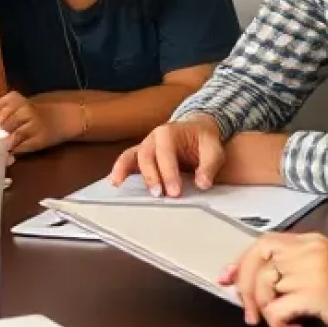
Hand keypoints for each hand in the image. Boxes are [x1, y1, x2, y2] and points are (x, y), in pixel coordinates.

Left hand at [0, 92, 76, 153]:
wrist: (57, 118)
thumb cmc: (27, 113)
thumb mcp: (12, 106)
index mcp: (13, 98)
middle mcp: (24, 108)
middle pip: (2, 122)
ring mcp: (33, 123)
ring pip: (11, 136)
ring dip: (0, 144)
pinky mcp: (39, 138)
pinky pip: (21, 146)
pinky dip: (12, 151)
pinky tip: (5, 155)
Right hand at [110, 115, 224, 195]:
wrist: (196, 130)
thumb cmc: (203, 140)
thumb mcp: (213, 149)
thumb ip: (209, 166)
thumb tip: (202, 183)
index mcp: (170, 132)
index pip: (166, 153)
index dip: (169, 173)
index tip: (175, 192)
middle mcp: (153, 137)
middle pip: (146, 156)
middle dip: (152, 176)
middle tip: (160, 196)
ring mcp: (145, 146)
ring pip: (132, 157)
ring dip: (127, 172)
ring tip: (122, 187)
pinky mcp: (142, 155)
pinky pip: (127, 160)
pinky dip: (119, 170)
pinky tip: (115, 182)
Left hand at [220, 232, 327, 326]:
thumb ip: (300, 270)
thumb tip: (261, 283)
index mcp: (313, 242)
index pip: (262, 243)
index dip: (240, 261)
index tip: (226, 279)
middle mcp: (311, 251)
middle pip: (256, 262)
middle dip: (245, 289)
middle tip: (251, 315)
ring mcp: (315, 270)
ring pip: (264, 287)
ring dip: (265, 311)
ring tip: (282, 324)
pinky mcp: (320, 294)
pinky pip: (278, 308)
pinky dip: (279, 324)